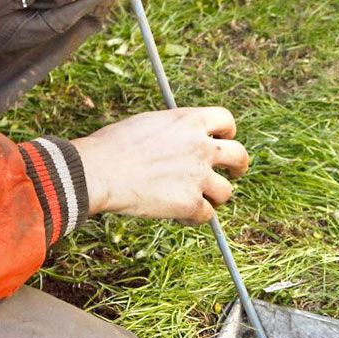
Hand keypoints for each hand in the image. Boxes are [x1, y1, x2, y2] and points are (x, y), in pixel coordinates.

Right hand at [70, 107, 249, 224]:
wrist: (99, 171)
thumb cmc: (112, 147)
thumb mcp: (147, 124)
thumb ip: (173, 132)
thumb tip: (178, 143)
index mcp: (189, 121)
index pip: (226, 120)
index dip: (228, 132)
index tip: (224, 140)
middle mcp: (200, 146)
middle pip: (239, 155)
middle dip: (239, 166)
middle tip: (234, 173)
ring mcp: (198, 175)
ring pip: (226, 191)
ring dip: (214, 197)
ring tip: (198, 201)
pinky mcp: (190, 202)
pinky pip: (206, 215)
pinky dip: (194, 217)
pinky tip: (180, 216)